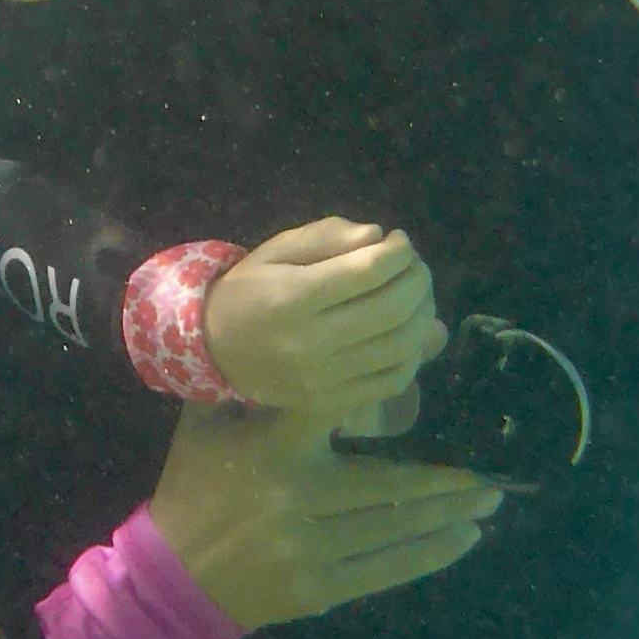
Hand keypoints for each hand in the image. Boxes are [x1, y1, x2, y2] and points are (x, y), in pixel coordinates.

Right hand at [148, 403, 496, 630]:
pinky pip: (385, 570)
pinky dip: (429, 555)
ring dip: (448, 515)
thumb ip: (250, 385)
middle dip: (447, 480)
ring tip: (490, 499)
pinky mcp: (319, 588)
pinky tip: (463, 539)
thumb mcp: (207, 423)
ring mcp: (311, 547)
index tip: (428, 380)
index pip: (341, 411)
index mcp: (274, 449)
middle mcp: (299, 496)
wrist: (170, 577)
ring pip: (395, 527)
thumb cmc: (194, 489)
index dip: (389, 394)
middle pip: (390, 482)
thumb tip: (300, 341)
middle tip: (491, 471)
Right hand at [200, 216, 447, 427]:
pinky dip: (414, 354)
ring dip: (423, 315)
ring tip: (418, 296)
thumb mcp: (278, 249)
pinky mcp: (331, 403)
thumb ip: (327, 236)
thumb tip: (379, 237)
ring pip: (400, 346)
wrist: (215, 348)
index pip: (369, 270)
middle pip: (392, 308)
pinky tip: (409, 333)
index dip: (399, 252)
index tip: (400, 242)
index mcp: (294, 297)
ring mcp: (323, 379)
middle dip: (418, 280)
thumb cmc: (250, 290)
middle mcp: (310, 342)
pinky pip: (392, 381)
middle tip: (414, 268)